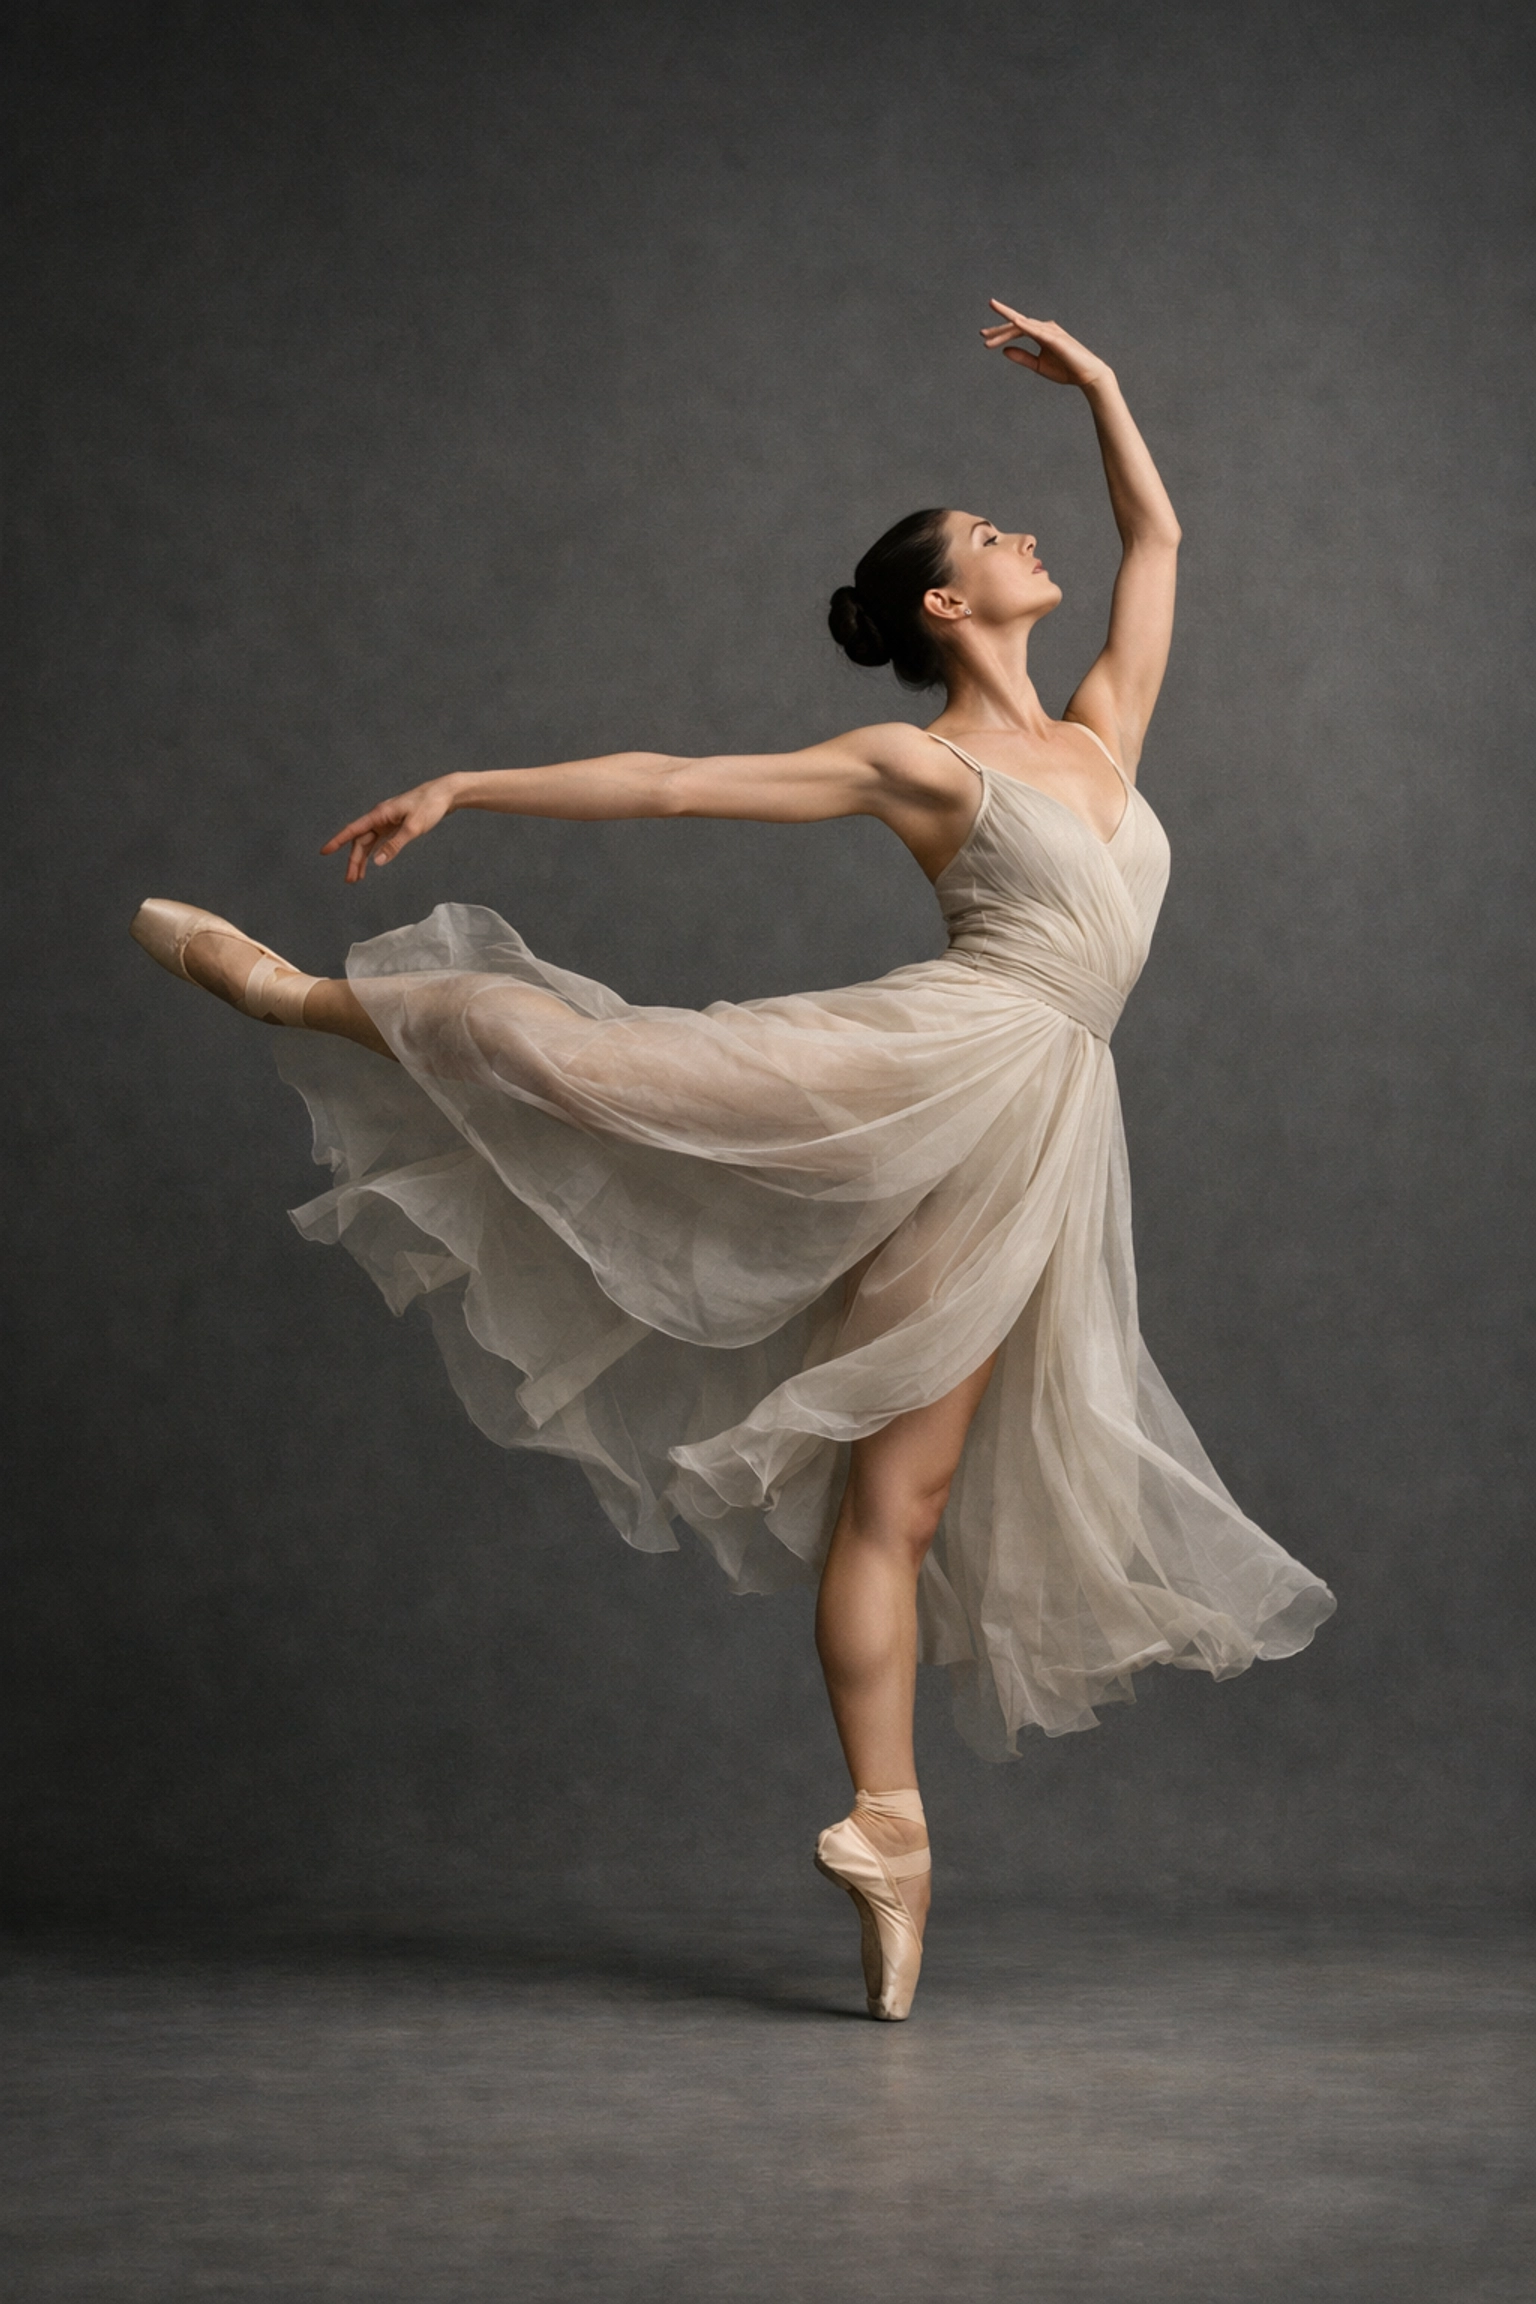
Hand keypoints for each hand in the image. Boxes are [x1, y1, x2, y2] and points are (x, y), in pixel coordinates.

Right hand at [321, 776, 457, 882]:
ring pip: (368, 842)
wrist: (444, 794)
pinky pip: (378, 841)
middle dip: (353, 861)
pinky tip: (371, 863)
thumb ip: (395, 845)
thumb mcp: (413, 828)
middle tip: (350, 880)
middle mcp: (379, 817)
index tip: (324, 851)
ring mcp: (386, 821)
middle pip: (360, 841)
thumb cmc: (429, 806)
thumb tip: (377, 862)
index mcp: (379, 814)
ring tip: (357, 878)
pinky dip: (374, 853)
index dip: (337, 841)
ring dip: (362, 859)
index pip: (353, 830)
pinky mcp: (395, 824)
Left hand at [980, 303, 1111, 390]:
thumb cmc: (1065, 370)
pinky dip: (1025, 325)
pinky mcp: (1055, 338)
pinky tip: (1014, 322)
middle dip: (999, 330)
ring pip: (1023, 326)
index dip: (1001, 333)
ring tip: (988, 338)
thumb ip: (1022, 357)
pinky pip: (1037, 330)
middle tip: (982, 335)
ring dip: (1005, 331)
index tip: (985, 338)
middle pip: (1017, 325)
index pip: (1017, 329)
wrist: (1087, 375)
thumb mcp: (1038, 365)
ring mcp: (1050, 331)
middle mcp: (1045, 328)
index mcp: (1041, 333)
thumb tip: (1004, 351)